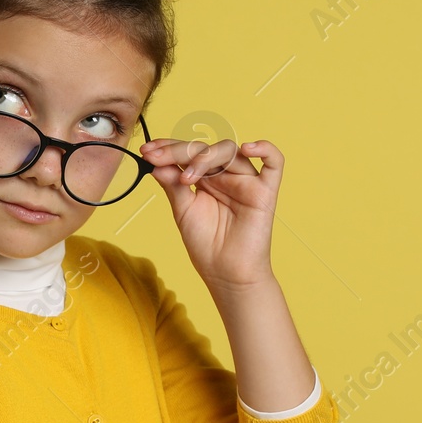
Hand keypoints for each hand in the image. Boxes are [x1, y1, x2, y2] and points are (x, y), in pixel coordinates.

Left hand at [138, 136, 285, 292]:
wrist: (226, 274)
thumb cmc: (206, 246)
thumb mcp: (183, 211)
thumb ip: (173, 185)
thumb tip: (157, 162)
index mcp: (205, 178)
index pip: (188, 153)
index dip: (168, 148)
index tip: (146, 151)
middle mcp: (225, 175)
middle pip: (205, 149)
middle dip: (178, 151)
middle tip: (156, 158)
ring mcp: (246, 181)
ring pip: (230, 151)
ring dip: (205, 157)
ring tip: (187, 178)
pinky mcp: (265, 191)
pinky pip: (274, 163)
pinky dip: (266, 149)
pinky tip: (248, 148)